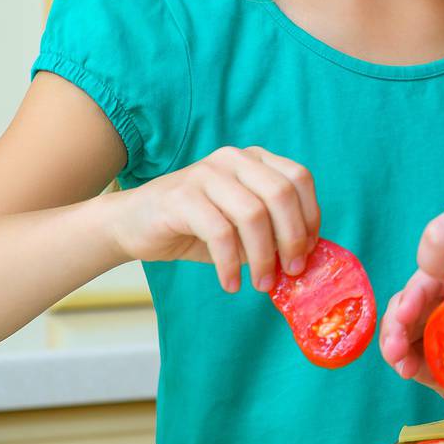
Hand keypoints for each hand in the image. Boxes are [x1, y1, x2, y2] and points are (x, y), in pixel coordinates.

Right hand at [96, 146, 318, 293]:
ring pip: (253, 214)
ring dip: (263, 256)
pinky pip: (219, 232)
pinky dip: (230, 263)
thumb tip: (304, 256)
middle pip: (280, 194)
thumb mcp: (242, 226)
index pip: (299, 179)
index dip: (310, 216)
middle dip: (292, 238)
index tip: (308, 251)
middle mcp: (233, 159)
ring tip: (261, 283)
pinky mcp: (181, 196)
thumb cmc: (196, 226)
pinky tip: (230, 283)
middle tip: (291, 271)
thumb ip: (272, 231)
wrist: (134, 224)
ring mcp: (207, 174)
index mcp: (255, 160)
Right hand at [379, 267, 443, 406]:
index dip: (415, 292)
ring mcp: (442, 314)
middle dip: (397, 322)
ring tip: (402, 364)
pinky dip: (409, 359)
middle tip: (396, 347)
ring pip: (406, 322)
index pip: (431, 273)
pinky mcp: (439, 343)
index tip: (411, 310)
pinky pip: (416, 348)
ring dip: (396, 343)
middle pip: (411, 298)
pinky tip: (410, 370)